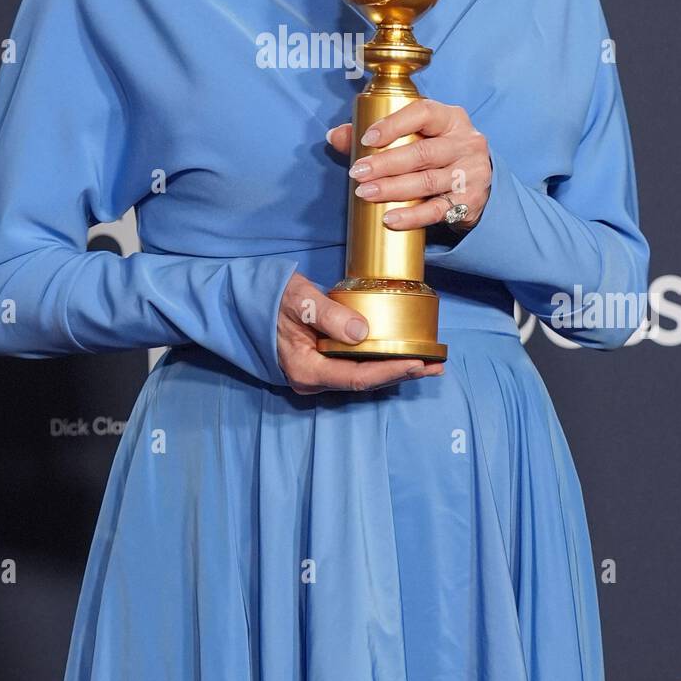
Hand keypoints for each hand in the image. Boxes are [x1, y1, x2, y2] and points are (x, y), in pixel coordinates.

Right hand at [277, 270, 443, 394]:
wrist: (245, 301)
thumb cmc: (269, 298)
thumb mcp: (299, 300)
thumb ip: (328, 316)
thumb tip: (362, 332)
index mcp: (306, 370)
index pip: (357, 377)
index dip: (390, 371)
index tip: (418, 363)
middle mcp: (312, 380)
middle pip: (365, 382)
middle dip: (401, 373)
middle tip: (435, 366)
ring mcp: (316, 374)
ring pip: (362, 377)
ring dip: (394, 369)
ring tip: (428, 363)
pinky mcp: (320, 363)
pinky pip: (354, 367)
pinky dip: (380, 361)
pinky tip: (400, 355)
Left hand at [327, 99, 491, 231]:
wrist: (475, 180)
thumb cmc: (437, 151)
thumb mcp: (416, 135)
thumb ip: (375, 134)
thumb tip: (334, 136)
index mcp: (451, 118)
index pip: (423, 113)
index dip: (394, 125)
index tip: (366, 139)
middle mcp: (466, 143)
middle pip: (423, 153)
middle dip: (385, 163)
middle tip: (357, 172)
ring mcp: (471, 173)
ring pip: (428, 182)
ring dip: (393, 189)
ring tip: (365, 193)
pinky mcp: (470, 201)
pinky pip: (437, 210)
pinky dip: (412, 216)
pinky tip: (389, 218)